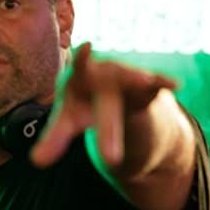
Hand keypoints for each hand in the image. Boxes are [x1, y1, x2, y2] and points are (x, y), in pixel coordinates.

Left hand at [30, 43, 177, 168]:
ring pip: (133, 80)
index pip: (79, 71)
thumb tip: (35, 162)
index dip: (83, 61)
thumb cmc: (82, 102)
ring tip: (146, 80)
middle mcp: (104, 75)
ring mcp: (127, 78)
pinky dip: (163, 81)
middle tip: (110, 158)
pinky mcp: (147, 86)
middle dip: (108, 132)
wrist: (108, 88)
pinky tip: (175, 84)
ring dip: (139, 79)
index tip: (86, 48)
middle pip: (106, 103)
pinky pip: (156, 83)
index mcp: (79, 81)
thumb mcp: (68, 120)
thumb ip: (53, 138)